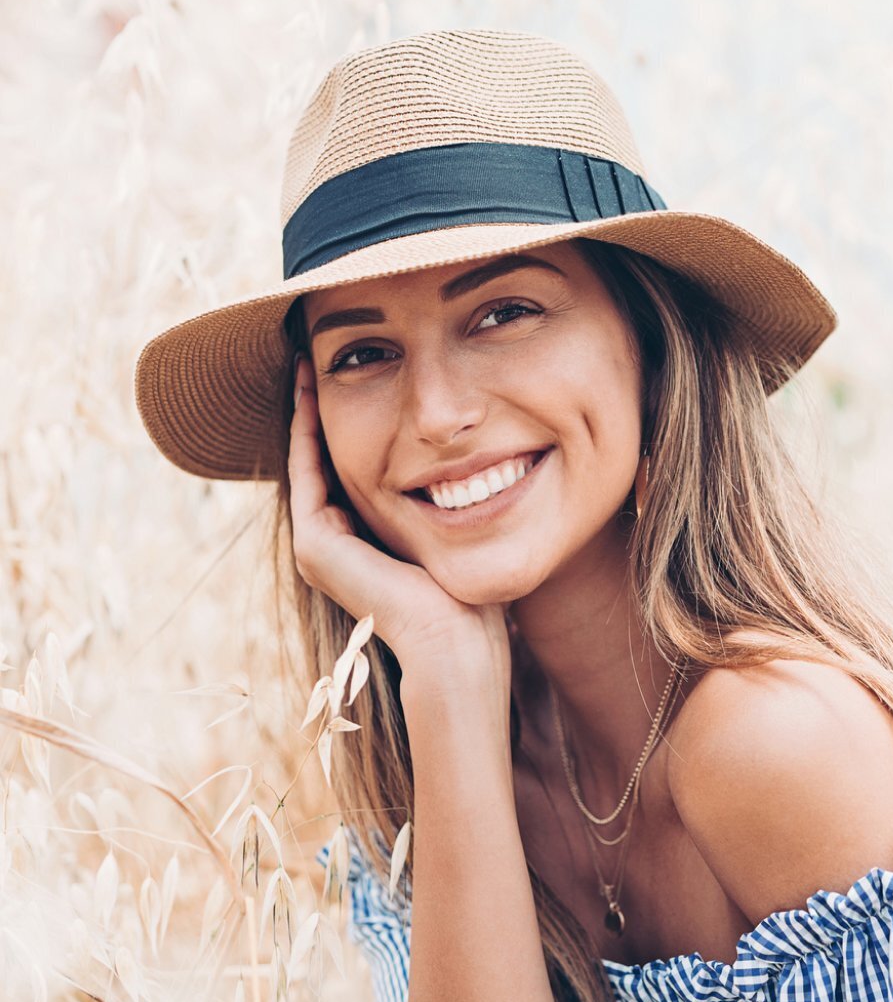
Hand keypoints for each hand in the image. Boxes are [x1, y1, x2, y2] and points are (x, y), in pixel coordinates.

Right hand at [288, 354, 508, 684]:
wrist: (456, 644)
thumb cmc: (473, 603)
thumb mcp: (459, 536)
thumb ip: (453, 506)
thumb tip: (478, 470)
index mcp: (364, 547)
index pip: (349, 474)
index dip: (349, 426)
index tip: (362, 377)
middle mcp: (332, 549)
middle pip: (323, 464)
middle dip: (322, 411)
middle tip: (319, 357)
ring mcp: (317, 549)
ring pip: (307, 462)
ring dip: (307, 412)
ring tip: (308, 361)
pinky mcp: (315, 546)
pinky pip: (306, 472)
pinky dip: (306, 431)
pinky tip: (312, 389)